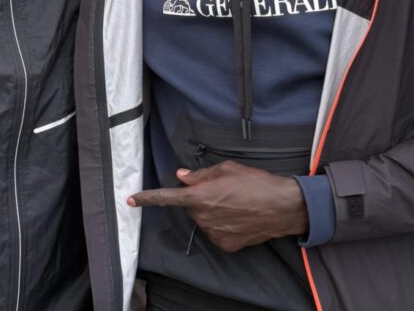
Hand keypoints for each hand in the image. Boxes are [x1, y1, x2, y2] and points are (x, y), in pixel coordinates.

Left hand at [127, 161, 307, 252]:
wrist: (282, 207)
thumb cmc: (256, 182)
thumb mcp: (227, 169)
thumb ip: (200, 174)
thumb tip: (182, 177)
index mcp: (200, 196)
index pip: (166, 198)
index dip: (147, 198)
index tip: (131, 200)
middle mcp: (203, 217)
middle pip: (190, 207)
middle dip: (199, 198)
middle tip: (222, 190)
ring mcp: (214, 234)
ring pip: (203, 220)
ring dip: (211, 212)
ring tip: (235, 203)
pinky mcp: (226, 245)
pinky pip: (216, 233)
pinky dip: (223, 225)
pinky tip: (239, 217)